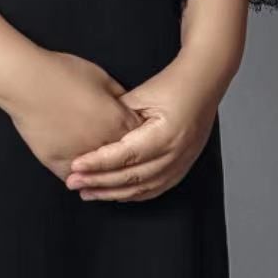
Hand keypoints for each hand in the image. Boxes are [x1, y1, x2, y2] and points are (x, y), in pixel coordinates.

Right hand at [7, 49, 143, 183]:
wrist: (26, 82)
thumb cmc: (61, 73)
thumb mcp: (101, 76)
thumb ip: (118, 94)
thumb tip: (124, 105)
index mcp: (118, 121)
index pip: (142, 138)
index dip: (140, 136)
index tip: (137, 136)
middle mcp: (104, 144)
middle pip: (124, 159)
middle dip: (124, 156)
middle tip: (121, 154)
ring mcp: (81, 157)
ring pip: (100, 175)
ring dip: (102, 173)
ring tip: (103, 171)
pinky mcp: (58, 163)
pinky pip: (75, 179)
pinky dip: (78, 178)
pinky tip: (80, 175)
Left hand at [64, 59, 217, 202]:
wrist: (204, 83)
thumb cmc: (173, 83)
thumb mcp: (142, 94)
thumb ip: (118, 117)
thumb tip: (94, 136)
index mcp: (166, 134)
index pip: (125, 155)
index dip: (98, 163)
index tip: (75, 166)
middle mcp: (176, 154)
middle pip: (132, 176)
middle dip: (99, 182)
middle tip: (73, 183)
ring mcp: (182, 163)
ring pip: (142, 188)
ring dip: (113, 193)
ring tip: (87, 192)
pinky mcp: (183, 166)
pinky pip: (155, 188)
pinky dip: (132, 194)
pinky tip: (114, 194)